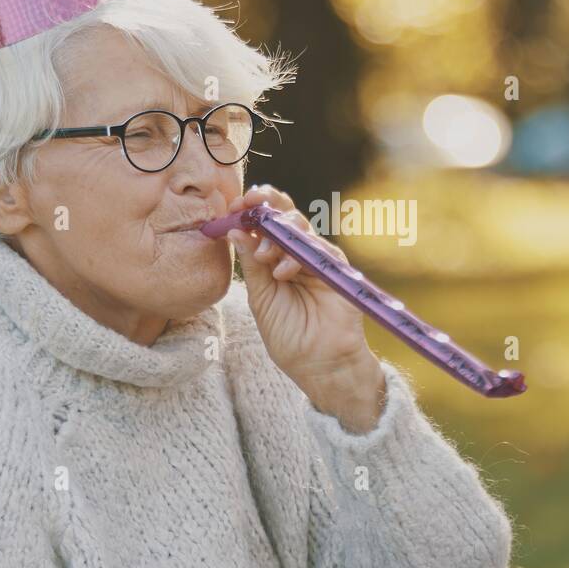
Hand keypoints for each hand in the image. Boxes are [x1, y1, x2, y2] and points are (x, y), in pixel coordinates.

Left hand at [225, 185, 384, 431]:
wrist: (318, 364)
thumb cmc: (289, 336)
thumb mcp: (261, 298)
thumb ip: (252, 265)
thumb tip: (234, 230)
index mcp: (276, 259)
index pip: (264, 224)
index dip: (250, 210)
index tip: (232, 206)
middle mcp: (297, 254)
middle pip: (284, 215)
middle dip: (265, 203)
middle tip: (247, 203)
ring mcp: (317, 259)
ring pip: (299, 226)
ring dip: (277, 233)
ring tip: (265, 257)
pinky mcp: (336, 268)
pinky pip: (317, 247)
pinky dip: (296, 255)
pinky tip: (283, 272)